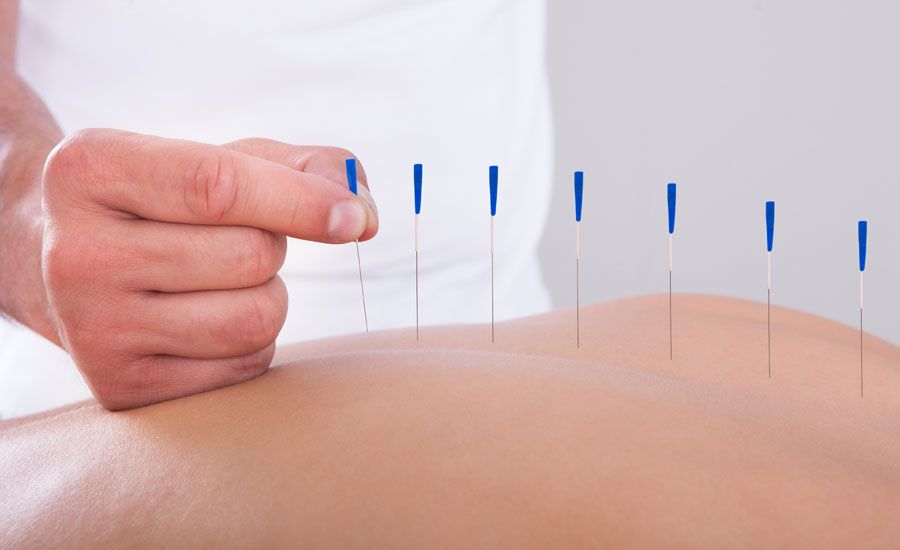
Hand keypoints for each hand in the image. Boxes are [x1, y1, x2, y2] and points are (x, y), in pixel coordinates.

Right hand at [41, 129, 377, 409]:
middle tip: (231, 239)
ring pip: (254, 319)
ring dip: (267, 296)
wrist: (65, 264)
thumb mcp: (214, 157)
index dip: (301, 202)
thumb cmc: (167, 202)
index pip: (217, 187)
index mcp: (88, 171)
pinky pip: (243, 366)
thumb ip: (301, 166)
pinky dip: (250, 342)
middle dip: (271, 245)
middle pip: (249, 256)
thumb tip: (364, 216)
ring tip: (219, 280)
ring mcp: (91, 330)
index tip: (354, 218)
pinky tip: (204, 320)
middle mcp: (75, 254)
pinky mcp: (119, 388)